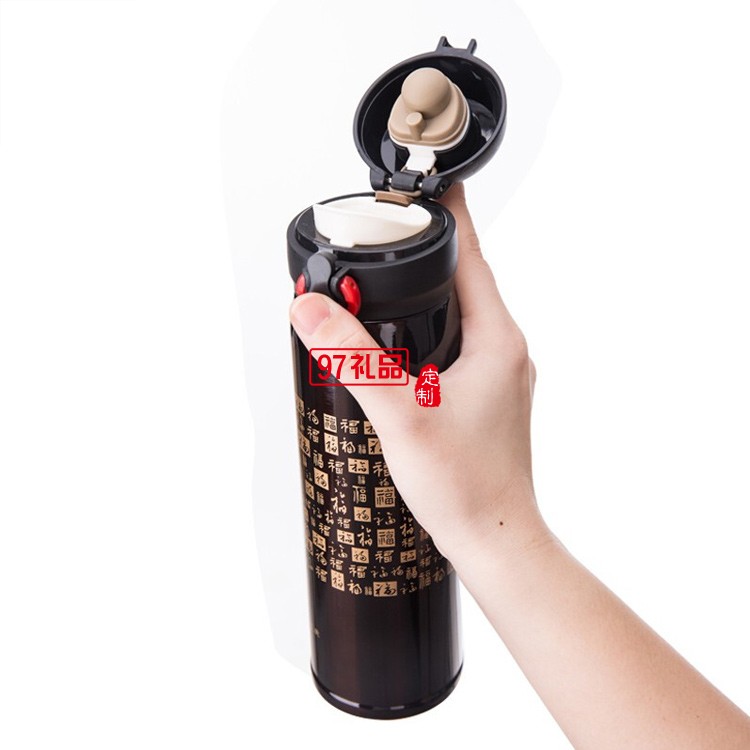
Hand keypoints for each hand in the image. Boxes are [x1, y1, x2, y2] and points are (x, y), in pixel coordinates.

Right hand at [289, 182, 547, 562]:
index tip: (426, 184)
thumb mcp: (400, 415)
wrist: (495, 541)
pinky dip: (427, 330)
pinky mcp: (485, 397)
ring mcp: (498, 374)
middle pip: (464, 280)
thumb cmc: (466, 487)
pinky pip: (456, 345)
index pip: (472, 256)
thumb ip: (352, 357)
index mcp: (498, 339)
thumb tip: (311, 307)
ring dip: (427, 293)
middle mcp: (505, 350)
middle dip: (429, 251)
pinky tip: (401, 344)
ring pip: (459, 315)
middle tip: (389, 229)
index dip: (447, 216)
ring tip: (388, 278)